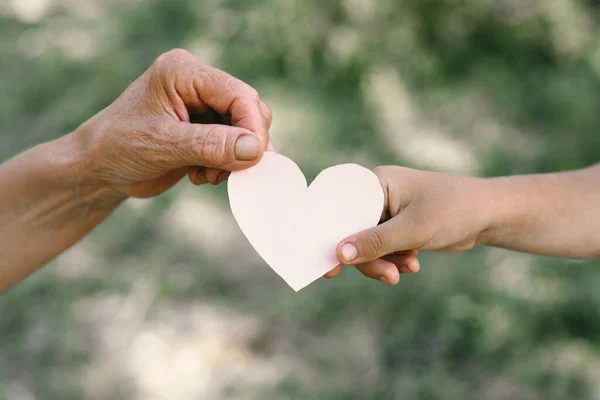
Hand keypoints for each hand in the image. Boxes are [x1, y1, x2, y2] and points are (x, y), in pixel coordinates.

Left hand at [76, 48, 272, 198]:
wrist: (99, 169)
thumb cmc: (118, 148)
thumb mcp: (163, 146)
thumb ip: (211, 145)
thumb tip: (255, 149)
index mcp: (184, 72)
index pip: (239, 95)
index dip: (252, 127)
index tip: (253, 161)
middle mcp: (197, 83)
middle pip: (248, 110)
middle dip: (243, 146)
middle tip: (223, 172)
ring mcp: (202, 106)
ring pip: (245, 131)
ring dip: (233, 159)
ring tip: (206, 175)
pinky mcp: (204, 128)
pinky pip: (234, 145)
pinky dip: (225, 165)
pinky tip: (199, 174)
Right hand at [326, 166, 489, 284]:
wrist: (489, 215)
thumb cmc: (453, 210)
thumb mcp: (413, 229)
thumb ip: (375, 243)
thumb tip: (339, 255)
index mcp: (375, 183)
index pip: (340, 208)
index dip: (330, 235)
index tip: (328, 265)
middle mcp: (376, 194)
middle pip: (352, 231)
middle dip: (368, 257)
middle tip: (387, 277)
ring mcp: (386, 211)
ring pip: (367, 244)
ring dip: (383, 262)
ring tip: (405, 271)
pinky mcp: (397, 226)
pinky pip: (382, 248)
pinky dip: (393, 261)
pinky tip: (412, 264)